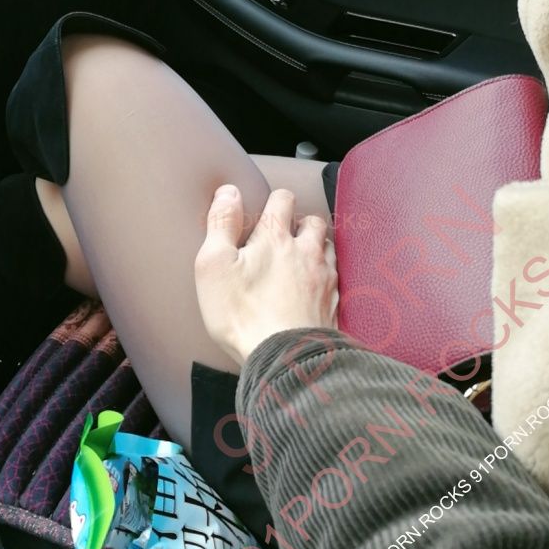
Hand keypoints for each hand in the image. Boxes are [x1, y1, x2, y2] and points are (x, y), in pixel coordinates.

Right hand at [195, 185, 338, 364]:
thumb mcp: (214, 265)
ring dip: (315, 247)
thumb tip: (228, 191)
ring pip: (328, 247)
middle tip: (283, 237)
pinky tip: (313, 287)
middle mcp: (306, 251)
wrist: (285, 358)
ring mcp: (324, 277)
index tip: (265, 213)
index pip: (283, 199)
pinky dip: (325, 275)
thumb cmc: (242, 313)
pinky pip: (335, 277)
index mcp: (276, 237)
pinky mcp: (334, 303)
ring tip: (299, 259)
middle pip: (313, 221)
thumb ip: (221, 222)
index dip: (274, 201)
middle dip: (300, 223)